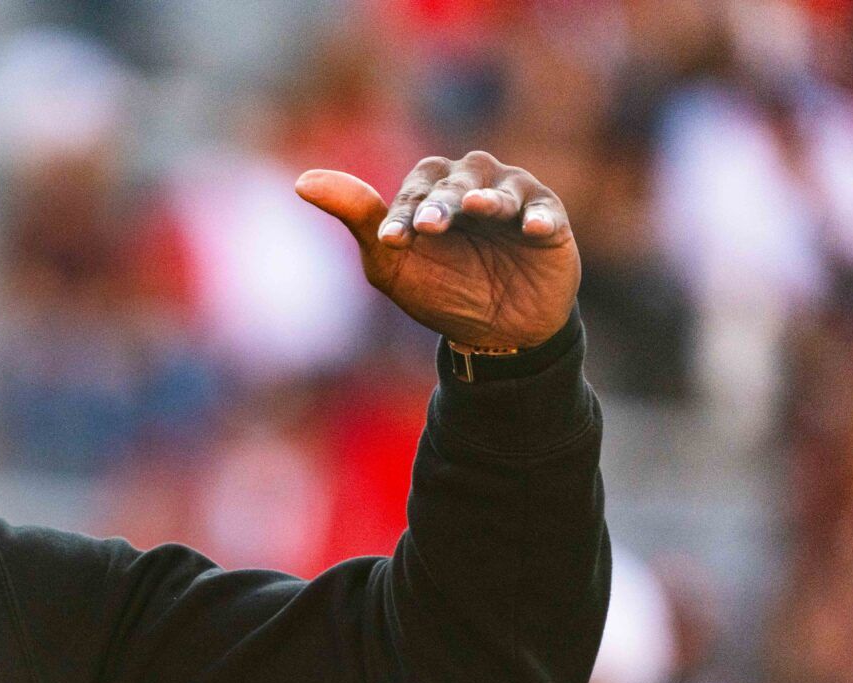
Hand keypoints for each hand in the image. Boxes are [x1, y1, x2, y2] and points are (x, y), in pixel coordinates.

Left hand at [295, 151, 578, 349]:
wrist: (494, 333)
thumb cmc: (439, 291)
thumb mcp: (390, 261)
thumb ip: (356, 217)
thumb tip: (302, 181)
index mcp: (434, 190)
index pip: (418, 186)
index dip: (405, 210)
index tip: (392, 240)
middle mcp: (474, 185)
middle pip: (459, 180)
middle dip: (443, 201)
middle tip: (429, 225)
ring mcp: (514, 201)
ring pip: (502, 188)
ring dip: (490, 198)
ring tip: (478, 209)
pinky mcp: (550, 222)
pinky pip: (546, 213)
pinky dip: (539, 217)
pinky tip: (532, 228)